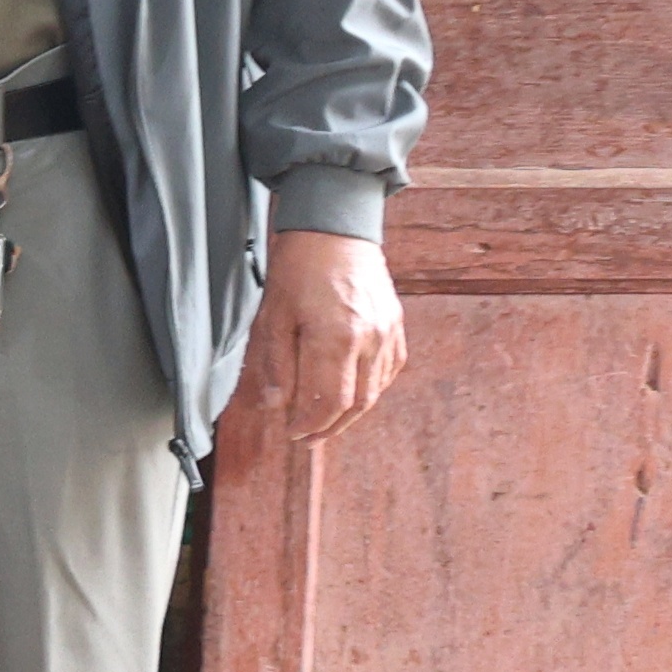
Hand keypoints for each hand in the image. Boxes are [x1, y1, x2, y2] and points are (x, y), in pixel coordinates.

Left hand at [262, 229, 410, 441]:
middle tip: (307, 439)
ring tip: (326, 424)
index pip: (327, 402)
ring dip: (350, 414)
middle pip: (355, 404)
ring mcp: (388, 333)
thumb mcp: (273, 316)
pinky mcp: (397, 326)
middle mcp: (369, 340)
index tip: (292, 433)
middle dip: (329, 427)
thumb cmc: (298, 270)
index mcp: (335, 338)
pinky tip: (352, 396)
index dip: (309, 424)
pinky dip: (370, 390)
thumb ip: (276, 364)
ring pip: (374, 391)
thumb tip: (276, 405)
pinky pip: (388, 371)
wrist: (335, 232)